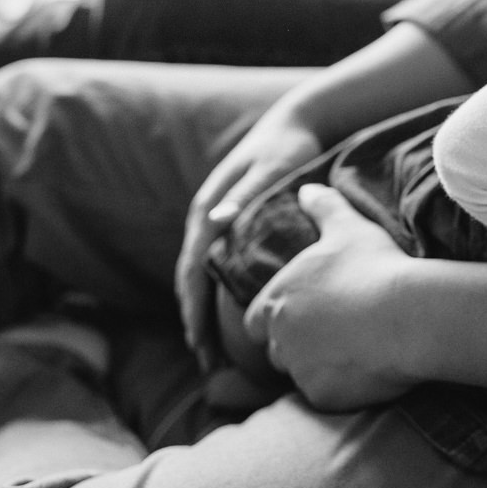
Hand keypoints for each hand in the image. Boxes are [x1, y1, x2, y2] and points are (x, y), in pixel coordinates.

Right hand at [174, 103, 321, 372]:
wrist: (295, 123)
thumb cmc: (287, 148)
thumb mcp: (271, 169)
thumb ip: (247, 194)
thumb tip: (218, 221)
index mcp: (209, 210)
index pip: (192, 271)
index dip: (194, 311)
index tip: (200, 345)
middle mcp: (206, 218)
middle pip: (191, 281)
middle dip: (195, 323)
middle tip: (207, 364)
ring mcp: (216, 222)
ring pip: (200, 277)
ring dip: (203, 314)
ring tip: (214, 353)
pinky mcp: (230, 224)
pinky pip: (215, 268)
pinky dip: (215, 296)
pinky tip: (229, 318)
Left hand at [243, 184, 417, 410]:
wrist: (409, 313)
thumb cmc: (375, 265)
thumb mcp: (347, 227)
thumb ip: (322, 206)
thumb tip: (307, 188)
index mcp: (276, 299)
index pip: (257, 320)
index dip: (279, 318)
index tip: (309, 315)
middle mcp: (279, 338)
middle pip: (278, 351)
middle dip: (300, 346)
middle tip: (338, 334)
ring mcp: (299, 370)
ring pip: (302, 375)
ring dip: (321, 367)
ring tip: (357, 352)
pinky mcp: (323, 396)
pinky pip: (327, 397)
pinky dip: (343, 388)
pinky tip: (369, 370)